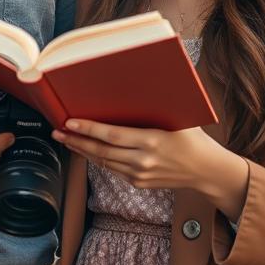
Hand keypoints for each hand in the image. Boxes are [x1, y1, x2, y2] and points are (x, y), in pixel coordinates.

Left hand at [52, 119, 248, 217]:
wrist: (206, 171)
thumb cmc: (194, 138)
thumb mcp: (179, 118)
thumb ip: (157, 105)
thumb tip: (141, 81)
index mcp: (152, 141)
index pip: (112, 135)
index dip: (89, 129)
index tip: (70, 122)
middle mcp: (143, 161)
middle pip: (101, 151)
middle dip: (76, 140)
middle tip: (58, 131)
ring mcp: (140, 175)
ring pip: (103, 162)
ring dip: (83, 151)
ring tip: (66, 139)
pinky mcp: (139, 183)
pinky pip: (113, 169)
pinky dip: (98, 159)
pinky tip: (87, 150)